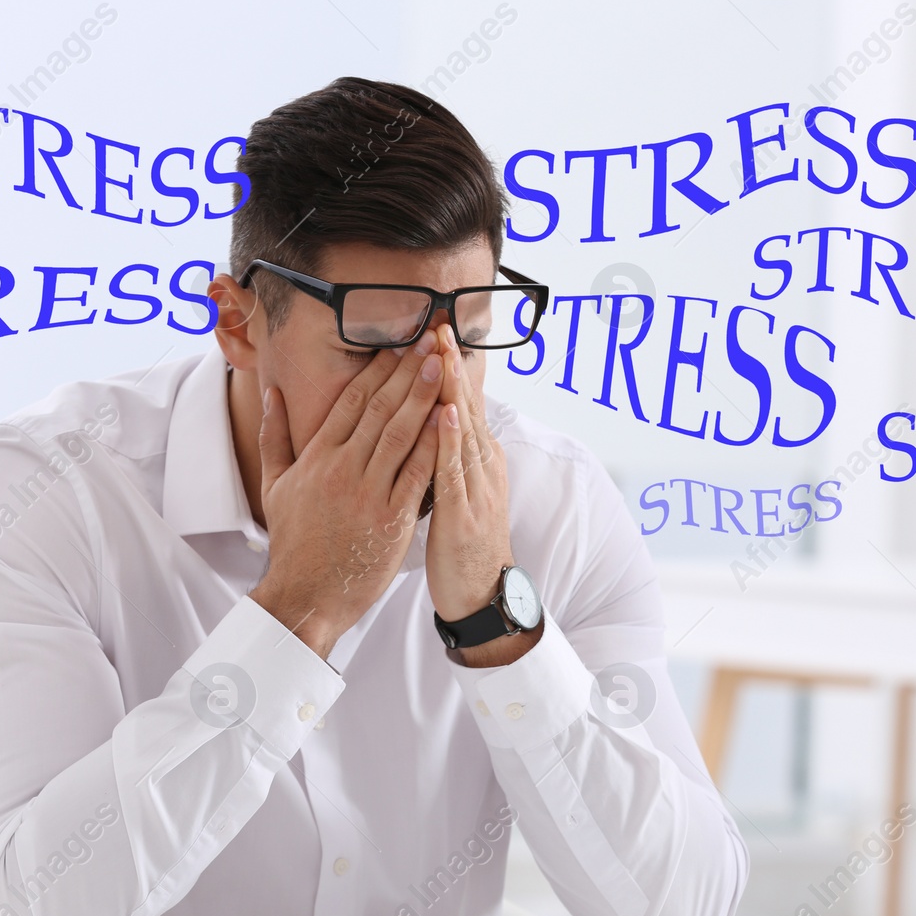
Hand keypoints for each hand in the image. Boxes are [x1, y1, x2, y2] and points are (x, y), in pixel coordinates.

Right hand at [249, 331, 443, 658]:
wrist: (305, 594)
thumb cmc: (293, 541)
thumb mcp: (274, 484)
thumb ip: (274, 435)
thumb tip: (271, 393)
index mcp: (316, 457)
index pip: (351, 402)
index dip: (376, 370)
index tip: (397, 344)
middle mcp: (341, 469)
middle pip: (379, 409)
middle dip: (407, 371)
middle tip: (430, 340)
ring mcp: (367, 493)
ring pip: (401, 434)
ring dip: (424, 396)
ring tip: (444, 365)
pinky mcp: (391, 519)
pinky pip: (417, 474)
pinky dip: (434, 445)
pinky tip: (450, 420)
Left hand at [425, 326, 519, 643]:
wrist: (481, 592)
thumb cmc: (463, 541)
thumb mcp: (457, 488)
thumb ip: (448, 453)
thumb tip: (435, 417)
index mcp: (476, 457)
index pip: (460, 402)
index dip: (447, 366)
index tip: (434, 329)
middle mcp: (481, 465)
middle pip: (464, 405)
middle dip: (450, 364)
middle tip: (439, 323)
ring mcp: (476, 487)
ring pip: (462, 429)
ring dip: (451, 389)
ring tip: (440, 352)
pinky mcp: (465, 512)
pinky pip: (454, 471)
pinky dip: (450, 439)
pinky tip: (443, 413)